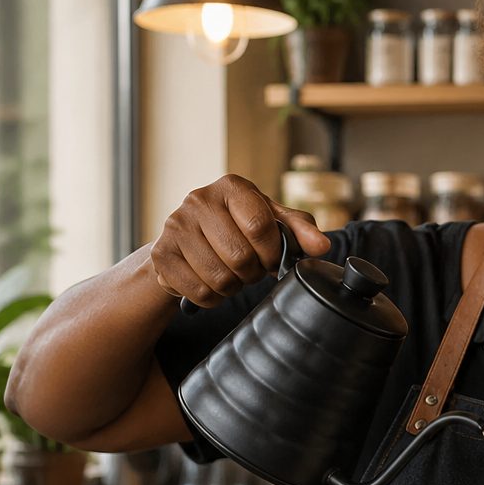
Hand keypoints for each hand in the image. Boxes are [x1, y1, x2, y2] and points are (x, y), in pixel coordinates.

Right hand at [150, 173, 330, 308]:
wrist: (190, 239)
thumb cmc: (239, 227)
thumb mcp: (272, 221)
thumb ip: (299, 231)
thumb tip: (321, 247)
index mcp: (232, 187)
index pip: (259, 226)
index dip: (271, 252)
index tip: (271, 258)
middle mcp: (199, 199)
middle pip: (240, 257)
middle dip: (252, 272)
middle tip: (249, 268)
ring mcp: (175, 226)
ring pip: (220, 278)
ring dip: (233, 286)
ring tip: (231, 273)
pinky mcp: (161, 254)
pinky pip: (199, 292)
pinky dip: (212, 297)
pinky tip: (211, 282)